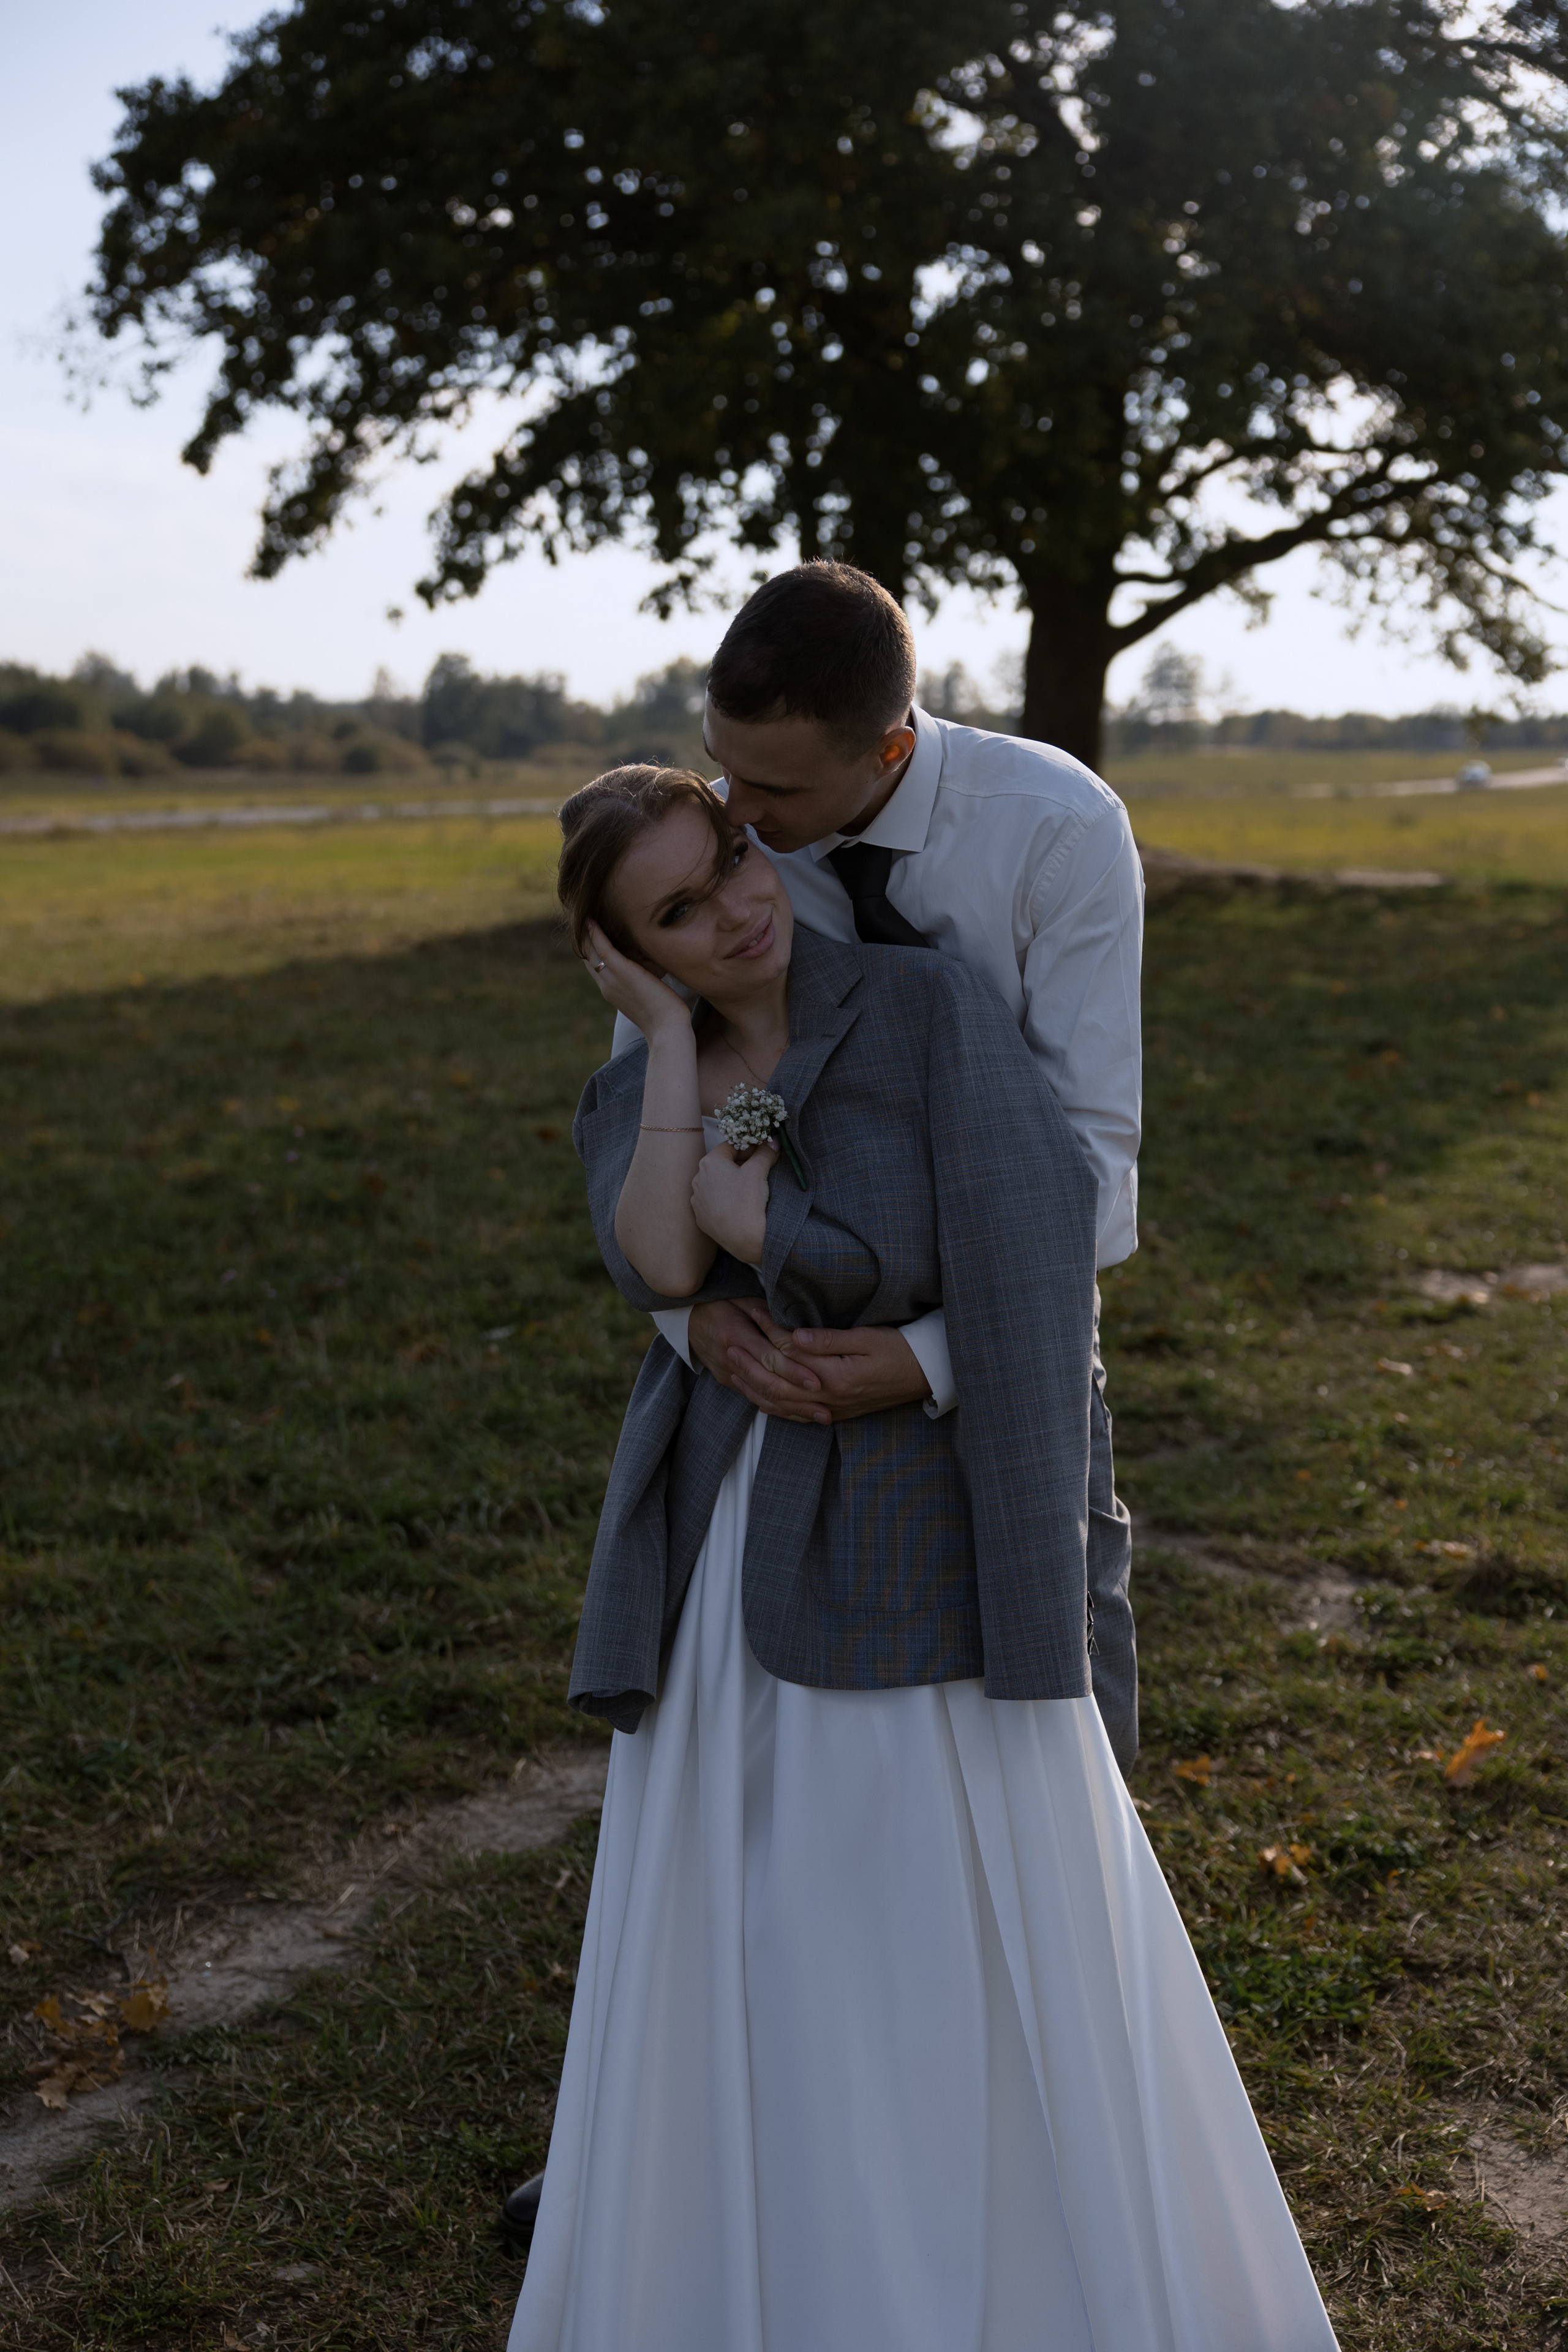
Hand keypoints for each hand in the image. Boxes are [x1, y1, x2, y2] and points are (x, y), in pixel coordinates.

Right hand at [580, 918, 689, 1041]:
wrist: (667, 1029)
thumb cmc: (665, 1017)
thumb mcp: (648, 999)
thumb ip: (641, 987)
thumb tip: (649, 977)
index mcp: (612, 993)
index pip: (595, 968)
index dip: (590, 952)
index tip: (588, 936)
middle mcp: (607, 986)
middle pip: (588, 959)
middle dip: (583, 940)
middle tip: (580, 920)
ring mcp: (612, 979)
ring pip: (591, 952)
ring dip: (585, 933)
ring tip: (582, 916)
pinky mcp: (622, 972)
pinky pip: (603, 948)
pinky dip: (595, 934)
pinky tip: (590, 921)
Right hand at [686, 1299, 829, 1424]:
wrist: (689, 1316)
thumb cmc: (724, 1303)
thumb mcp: (748, 1301)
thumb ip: (773, 1318)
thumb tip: (802, 1333)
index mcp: (736, 1335)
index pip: (770, 1359)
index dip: (794, 1372)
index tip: (817, 1382)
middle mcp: (730, 1359)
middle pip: (768, 1385)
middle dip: (799, 1401)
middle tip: (827, 1411)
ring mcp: (727, 1374)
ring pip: (763, 1398)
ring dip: (793, 1411)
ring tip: (821, 1417)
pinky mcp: (728, 1382)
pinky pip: (755, 1399)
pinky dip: (779, 1409)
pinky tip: (800, 1415)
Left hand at [687, 1299, 930, 1424]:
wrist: (925, 1375)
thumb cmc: (899, 1350)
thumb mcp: (867, 1339)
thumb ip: (829, 1340)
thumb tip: (794, 1336)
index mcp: (834, 1377)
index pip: (789, 1355)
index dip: (768, 1333)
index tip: (752, 1312)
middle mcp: (828, 1398)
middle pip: (777, 1384)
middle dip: (750, 1364)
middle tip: (728, 1344)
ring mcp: (831, 1410)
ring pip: (782, 1404)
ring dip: (755, 1388)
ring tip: (733, 1369)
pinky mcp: (836, 1413)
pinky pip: (797, 1415)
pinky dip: (774, 1407)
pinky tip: (759, 1398)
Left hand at [690, 1141, 774, 1265]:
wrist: (744, 1239)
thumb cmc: (748, 1200)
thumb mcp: (759, 1171)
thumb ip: (765, 1152)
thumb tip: (773, 1141)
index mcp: (709, 1163)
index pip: (730, 1146)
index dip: (749, 1147)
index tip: (762, 1153)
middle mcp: (697, 1180)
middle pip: (722, 1165)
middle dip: (741, 1165)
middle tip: (759, 1170)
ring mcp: (698, 1201)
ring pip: (717, 1185)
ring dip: (732, 1183)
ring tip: (750, 1190)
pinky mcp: (701, 1219)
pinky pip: (714, 1203)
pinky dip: (726, 1201)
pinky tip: (739, 1206)